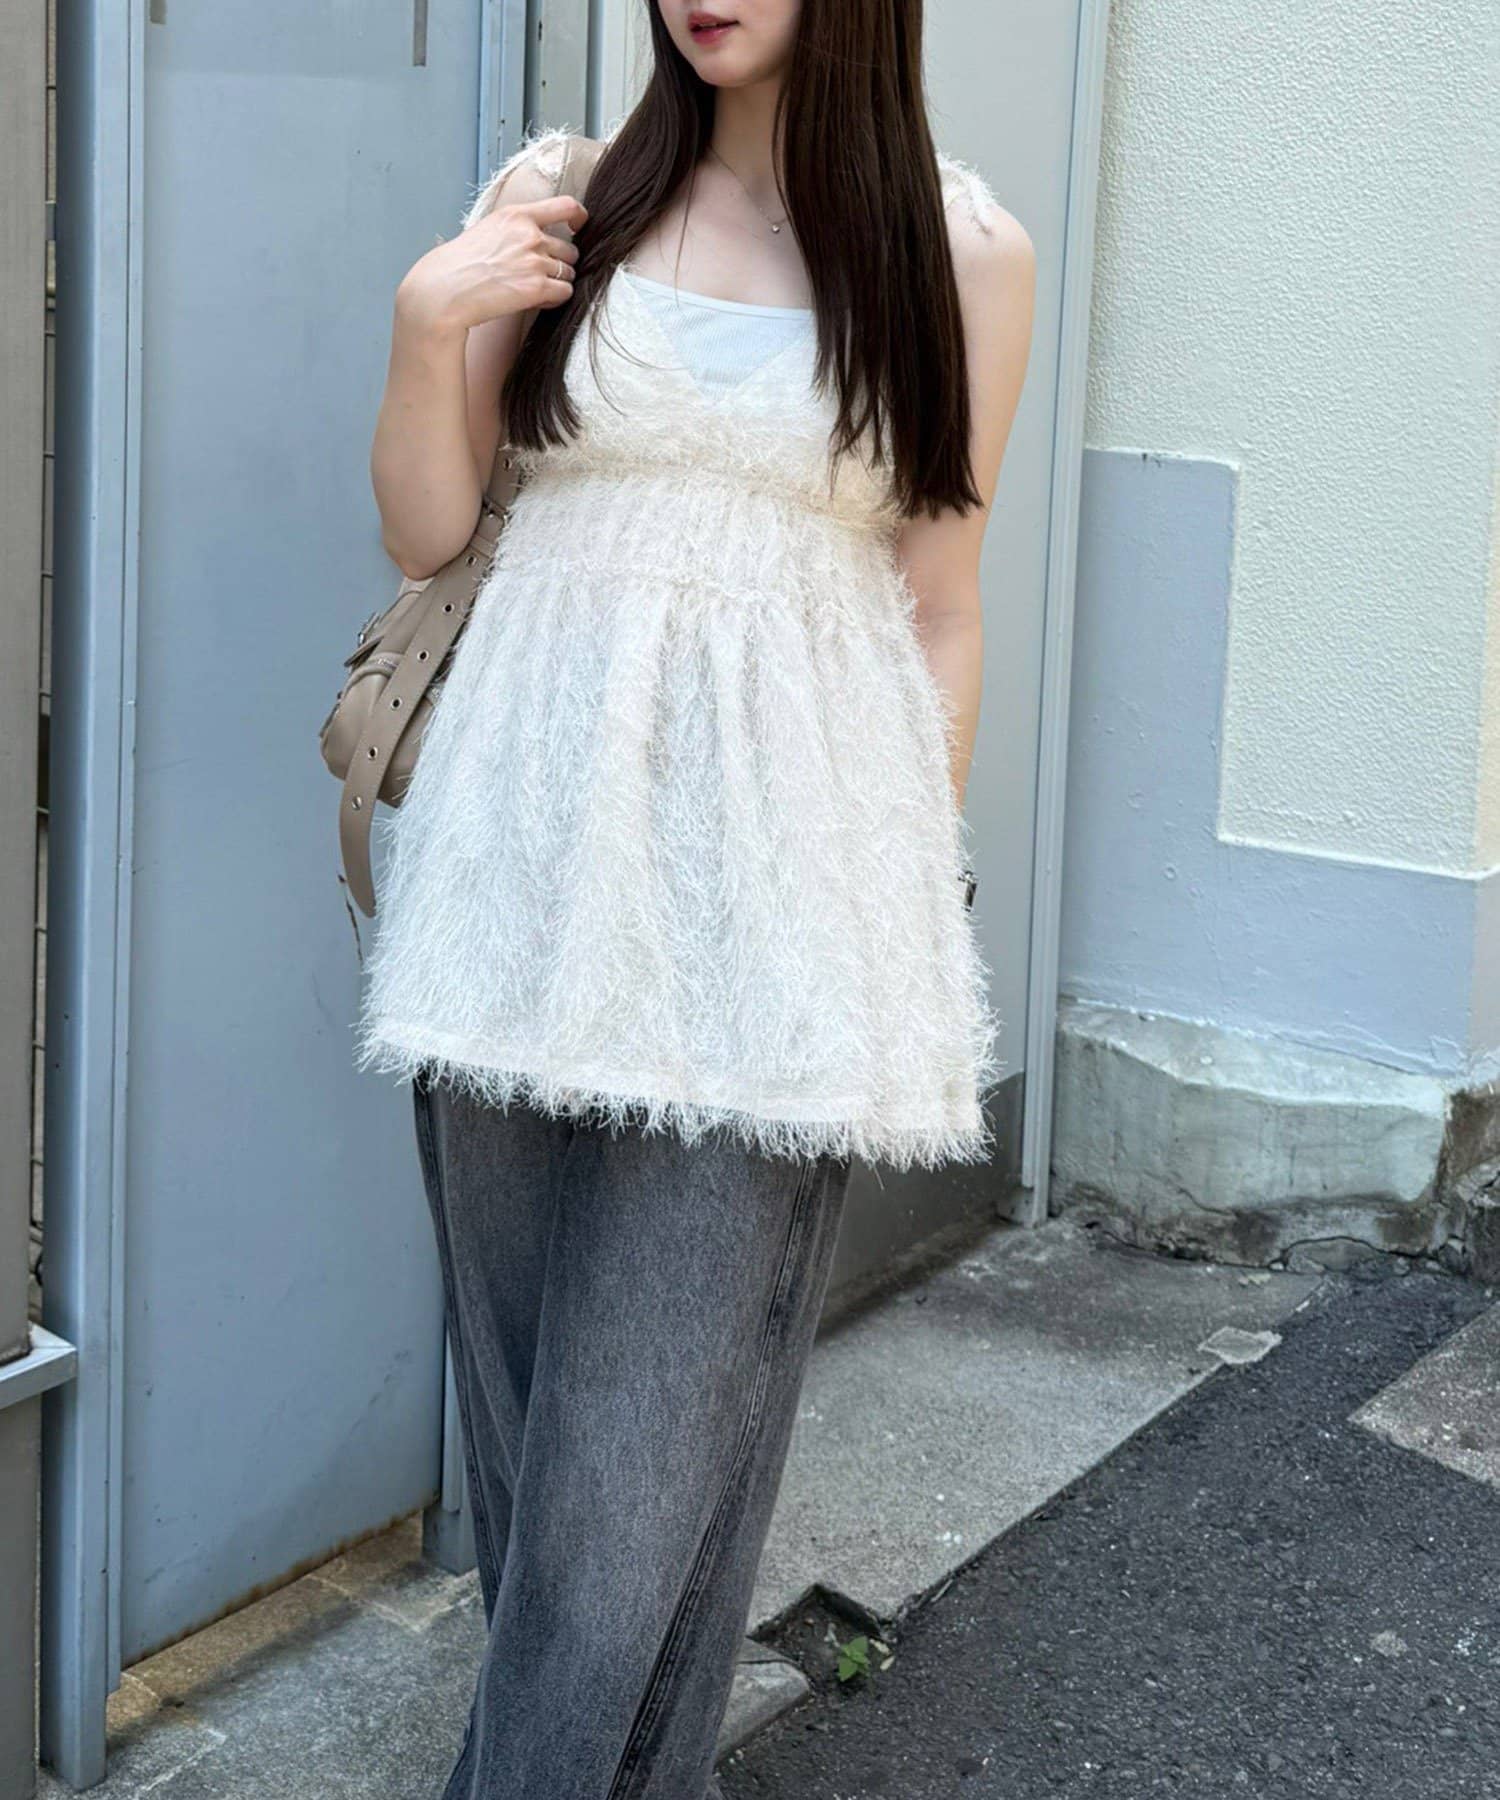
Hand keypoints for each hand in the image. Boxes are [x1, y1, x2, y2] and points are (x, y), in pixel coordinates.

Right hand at [397, 193, 588, 335]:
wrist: (445, 290)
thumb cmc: (460, 265)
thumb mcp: (487, 230)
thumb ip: (515, 230)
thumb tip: (538, 239)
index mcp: (516, 215)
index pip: (565, 206)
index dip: (579, 216)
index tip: (579, 225)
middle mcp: (529, 235)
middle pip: (570, 249)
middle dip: (560, 262)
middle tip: (540, 274)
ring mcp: (535, 261)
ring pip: (569, 272)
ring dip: (557, 282)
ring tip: (533, 288)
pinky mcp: (536, 287)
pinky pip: (564, 292)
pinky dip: (555, 299)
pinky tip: (536, 300)